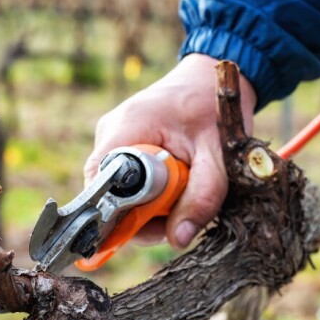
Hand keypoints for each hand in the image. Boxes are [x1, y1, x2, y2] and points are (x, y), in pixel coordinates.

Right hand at [84, 54, 256, 248]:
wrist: (210, 79)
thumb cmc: (215, 110)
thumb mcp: (218, 158)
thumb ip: (202, 198)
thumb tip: (178, 240)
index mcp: (127, 127)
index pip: (101, 184)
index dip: (120, 215)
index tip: (153, 226)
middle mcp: (110, 132)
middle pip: (108, 193)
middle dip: (141, 214)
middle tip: (178, 212)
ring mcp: (112, 137)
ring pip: (117, 190)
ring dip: (148, 204)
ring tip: (181, 192)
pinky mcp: (120, 143)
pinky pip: (124, 181)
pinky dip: (148, 192)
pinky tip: (172, 184)